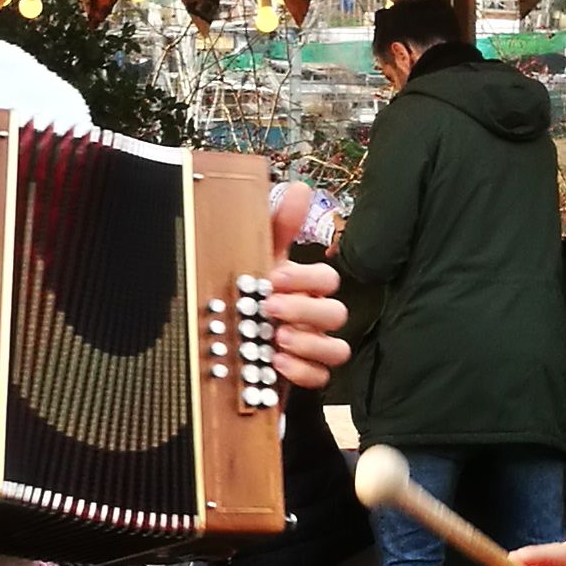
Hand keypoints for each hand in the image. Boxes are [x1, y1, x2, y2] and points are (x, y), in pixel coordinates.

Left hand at [259, 183, 349, 391]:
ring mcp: (312, 347)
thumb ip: (279, 226)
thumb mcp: (258, 259)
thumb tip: (300, 187)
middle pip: (336, 313)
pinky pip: (321, 378)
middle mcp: (315, 317)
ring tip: (277, 338)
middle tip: (270, 308)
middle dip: (305, 310)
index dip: (306, 278)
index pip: (327, 278)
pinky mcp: (303, 375)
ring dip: (309, 343)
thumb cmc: (249, 295)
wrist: (227, 342)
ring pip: (338, 349)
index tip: (273, 278)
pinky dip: (302, 371)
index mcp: (306, 288)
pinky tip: (276, 363)